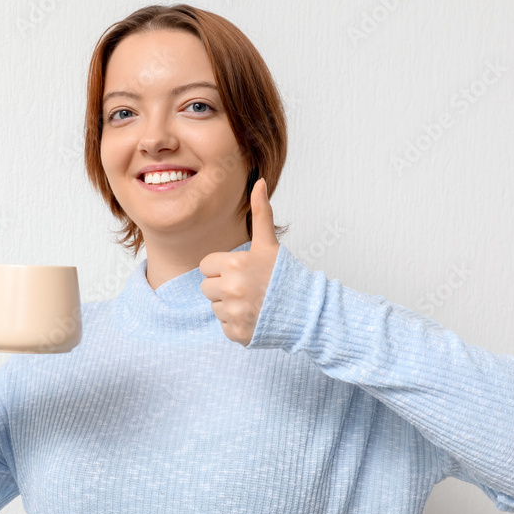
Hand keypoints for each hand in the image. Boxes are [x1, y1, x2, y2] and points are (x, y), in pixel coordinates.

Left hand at [200, 177, 279, 345]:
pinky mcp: (236, 333)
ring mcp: (233, 313)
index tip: (241, 270)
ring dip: (229, 305)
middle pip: (206, 288)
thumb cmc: (286, 276)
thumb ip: (260, 212)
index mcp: (234, 265)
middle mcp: (231, 289)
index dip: (222, 268)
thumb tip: (258, 181)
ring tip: (252, 301)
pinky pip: (223, 326)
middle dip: (223, 287)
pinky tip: (254, 316)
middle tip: (247, 287)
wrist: (307, 311)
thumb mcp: (269, 244)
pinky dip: (236, 323)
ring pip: (214, 307)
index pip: (206, 266)